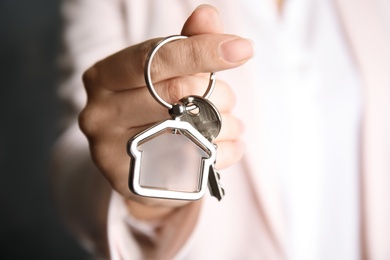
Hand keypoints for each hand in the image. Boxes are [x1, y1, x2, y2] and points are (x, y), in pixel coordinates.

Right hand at [79, 5, 253, 218]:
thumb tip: (207, 14)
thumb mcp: (162, 74)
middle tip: (227, 99)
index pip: (157, 58)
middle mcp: (99, 114)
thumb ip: (185, 44)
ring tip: (229, 124)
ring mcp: (111, 152)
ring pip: (191, 130)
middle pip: (177, 93)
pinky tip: (227, 146)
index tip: (242, 48)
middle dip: (218, 94)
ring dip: (227, 124)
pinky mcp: (134, 183)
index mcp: (103, 77)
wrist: (135, 164)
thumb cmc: (151, 110)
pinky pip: (195, 164)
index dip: (203, 51)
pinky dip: (225, 152)